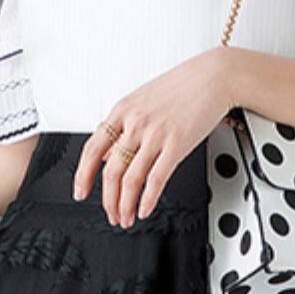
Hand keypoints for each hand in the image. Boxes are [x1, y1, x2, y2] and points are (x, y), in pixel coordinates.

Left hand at [73, 48, 238, 226]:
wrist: (214, 76)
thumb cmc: (182, 85)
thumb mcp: (142, 99)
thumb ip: (123, 125)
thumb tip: (108, 154)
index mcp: (122, 110)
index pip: (92, 149)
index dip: (82, 175)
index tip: (80, 191)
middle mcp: (135, 123)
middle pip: (110, 171)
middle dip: (107, 200)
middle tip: (110, 214)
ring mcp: (155, 135)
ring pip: (130, 179)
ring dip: (125, 205)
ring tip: (126, 217)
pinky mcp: (177, 145)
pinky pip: (156, 179)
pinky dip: (147, 199)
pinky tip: (145, 209)